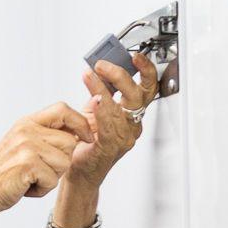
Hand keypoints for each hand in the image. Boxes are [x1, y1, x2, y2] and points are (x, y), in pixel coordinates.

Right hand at [0, 104, 95, 217]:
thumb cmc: (4, 173)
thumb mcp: (24, 145)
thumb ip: (48, 135)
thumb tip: (83, 129)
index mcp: (27, 123)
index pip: (63, 109)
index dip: (80, 122)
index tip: (86, 137)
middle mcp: (27, 130)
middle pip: (70, 141)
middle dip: (62, 161)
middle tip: (40, 170)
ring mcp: (27, 146)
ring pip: (65, 162)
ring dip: (52, 177)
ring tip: (31, 179)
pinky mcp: (28, 163)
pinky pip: (53, 179)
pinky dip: (43, 189)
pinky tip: (26, 187)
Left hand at [69, 52, 158, 185]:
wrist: (78, 171)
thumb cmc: (87, 142)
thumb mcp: (95, 110)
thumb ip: (102, 91)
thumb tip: (98, 68)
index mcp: (132, 113)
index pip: (148, 88)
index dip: (146, 70)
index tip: (135, 56)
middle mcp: (132, 125)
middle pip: (139, 94)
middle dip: (122, 76)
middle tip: (103, 65)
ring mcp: (124, 137)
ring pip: (122, 108)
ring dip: (104, 88)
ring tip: (90, 76)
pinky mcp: (110, 148)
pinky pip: (109, 127)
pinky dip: (102, 111)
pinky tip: (95, 99)